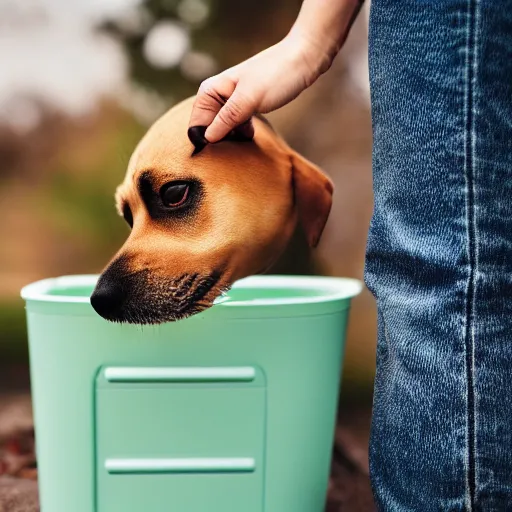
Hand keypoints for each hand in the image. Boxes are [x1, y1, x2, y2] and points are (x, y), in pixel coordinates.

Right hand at [189, 31, 332, 142]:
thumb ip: (227, 119)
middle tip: (233, 152)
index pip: (196, 123)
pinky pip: (236, 125)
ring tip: (243, 142)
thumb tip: (207, 139)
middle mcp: (217, 95)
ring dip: (231, 139)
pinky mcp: (246, 106)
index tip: (214, 155)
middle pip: (208, 128)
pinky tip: (250, 135)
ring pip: (223, 129)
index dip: (203, 141)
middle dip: (218, 141)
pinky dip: (241, 133)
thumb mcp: (248, 100)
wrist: (303, 60)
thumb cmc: (275, 75)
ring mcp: (232, 101)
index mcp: (211, 90)